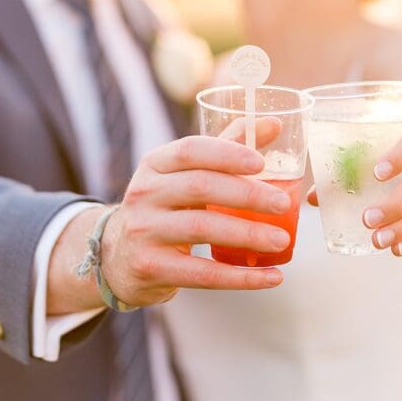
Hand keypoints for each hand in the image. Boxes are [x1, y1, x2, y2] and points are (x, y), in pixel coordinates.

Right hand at [98, 134, 291, 306]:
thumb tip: (273, 124)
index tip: (261, 163)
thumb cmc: (166, 208)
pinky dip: (241, 277)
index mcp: (155, 164)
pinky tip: (271, 276)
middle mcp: (144, 194)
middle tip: (283, 204)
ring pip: (202, 229)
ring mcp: (144, 232)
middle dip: (247, 194)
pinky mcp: (150, 268)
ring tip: (281, 239)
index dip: (227, 154)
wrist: (118, 257)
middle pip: (199, 187)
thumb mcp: (184, 175)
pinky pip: (202, 274)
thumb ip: (226, 149)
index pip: (190, 150)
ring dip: (248, 234)